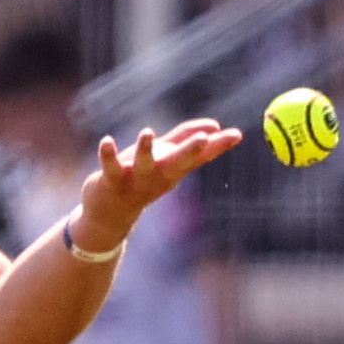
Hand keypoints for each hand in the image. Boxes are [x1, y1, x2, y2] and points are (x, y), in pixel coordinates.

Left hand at [72, 119, 242, 253]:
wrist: (111, 214)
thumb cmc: (145, 180)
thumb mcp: (171, 162)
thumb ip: (192, 144)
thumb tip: (220, 129)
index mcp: (175, 168)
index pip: (199, 155)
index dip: (218, 145)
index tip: (237, 134)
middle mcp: (159, 174)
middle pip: (178, 162)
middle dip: (190, 150)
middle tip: (204, 138)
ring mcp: (136, 178)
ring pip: (143, 163)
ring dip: (145, 149)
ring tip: (148, 132)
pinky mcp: (112, 180)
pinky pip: (110, 167)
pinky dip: (107, 155)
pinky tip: (106, 141)